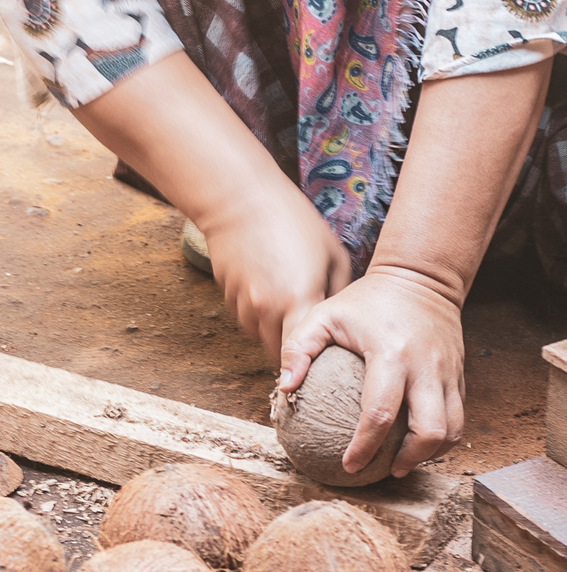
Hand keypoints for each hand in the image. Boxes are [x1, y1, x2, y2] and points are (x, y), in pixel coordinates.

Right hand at [199, 186, 350, 363]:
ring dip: (275, 334)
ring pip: (261, 338)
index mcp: (299, 300)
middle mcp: (267, 310)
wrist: (240, 200)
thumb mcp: (333, 254)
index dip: (315, 365)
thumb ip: (339, 294)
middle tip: (312, 350)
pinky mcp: (228, 297)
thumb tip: (342, 321)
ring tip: (289, 313)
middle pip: (280, 355)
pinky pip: (247, 318)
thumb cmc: (293, 221)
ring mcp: (243, 305)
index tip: (324, 371)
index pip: (306, 354)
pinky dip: (259, 316)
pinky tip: (269, 292)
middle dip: (295, 355)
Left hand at [279, 270, 465, 476]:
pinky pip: (457, 416)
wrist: (420, 278)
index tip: (349, 465)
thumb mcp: (323, 315)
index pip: (379, 412)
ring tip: (402, 463)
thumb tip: (284, 389)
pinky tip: (416, 443)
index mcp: (391, 354)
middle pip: (430, 430)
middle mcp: (426, 366)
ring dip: (430, 454)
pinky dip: (441, 437)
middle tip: (384, 470)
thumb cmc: (365, 301)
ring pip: (452, 429)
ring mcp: (448, 372)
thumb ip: (298, 349)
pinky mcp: (459, 375)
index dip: (365, 446)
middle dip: (409, 459)